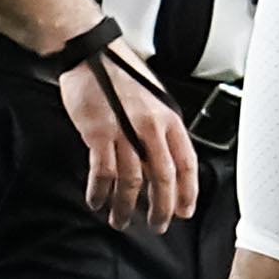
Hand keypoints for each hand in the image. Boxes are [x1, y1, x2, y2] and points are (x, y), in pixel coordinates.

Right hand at [58, 38, 202, 233]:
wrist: (91, 53)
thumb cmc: (120, 73)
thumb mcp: (154, 98)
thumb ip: (160, 128)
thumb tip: (162, 158)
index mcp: (169, 118)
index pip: (186, 162)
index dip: (187, 191)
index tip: (185, 210)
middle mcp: (151, 127)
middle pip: (162, 177)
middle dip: (161, 207)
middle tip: (157, 225)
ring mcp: (125, 131)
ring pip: (133, 180)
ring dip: (127, 206)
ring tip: (121, 220)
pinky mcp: (99, 133)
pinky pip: (103, 172)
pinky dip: (100, 191)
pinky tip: (97, 201)